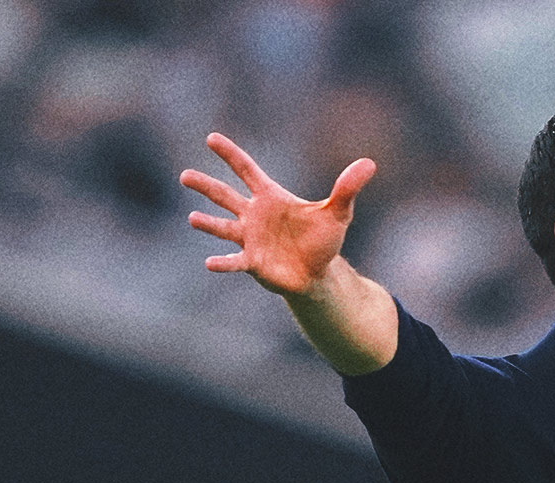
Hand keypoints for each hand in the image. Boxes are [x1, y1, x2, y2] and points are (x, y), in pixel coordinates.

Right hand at [180, 133, 375, 297]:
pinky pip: (234, 261)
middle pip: (225, 195)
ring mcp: (249, 238)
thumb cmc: (322, 240)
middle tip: (185, 176)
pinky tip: (209, 263)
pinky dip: (223, 263)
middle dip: (206, 186)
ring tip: (193, 218)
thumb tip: (369, 164)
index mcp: (270, 197)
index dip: (230, 155)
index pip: (247, 170)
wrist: (317, 272)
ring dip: (208, 224)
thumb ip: (347, 189)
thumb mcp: (338, 213)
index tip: (211, 138)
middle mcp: (254, 215)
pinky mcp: (252, 262)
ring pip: (223, 227)